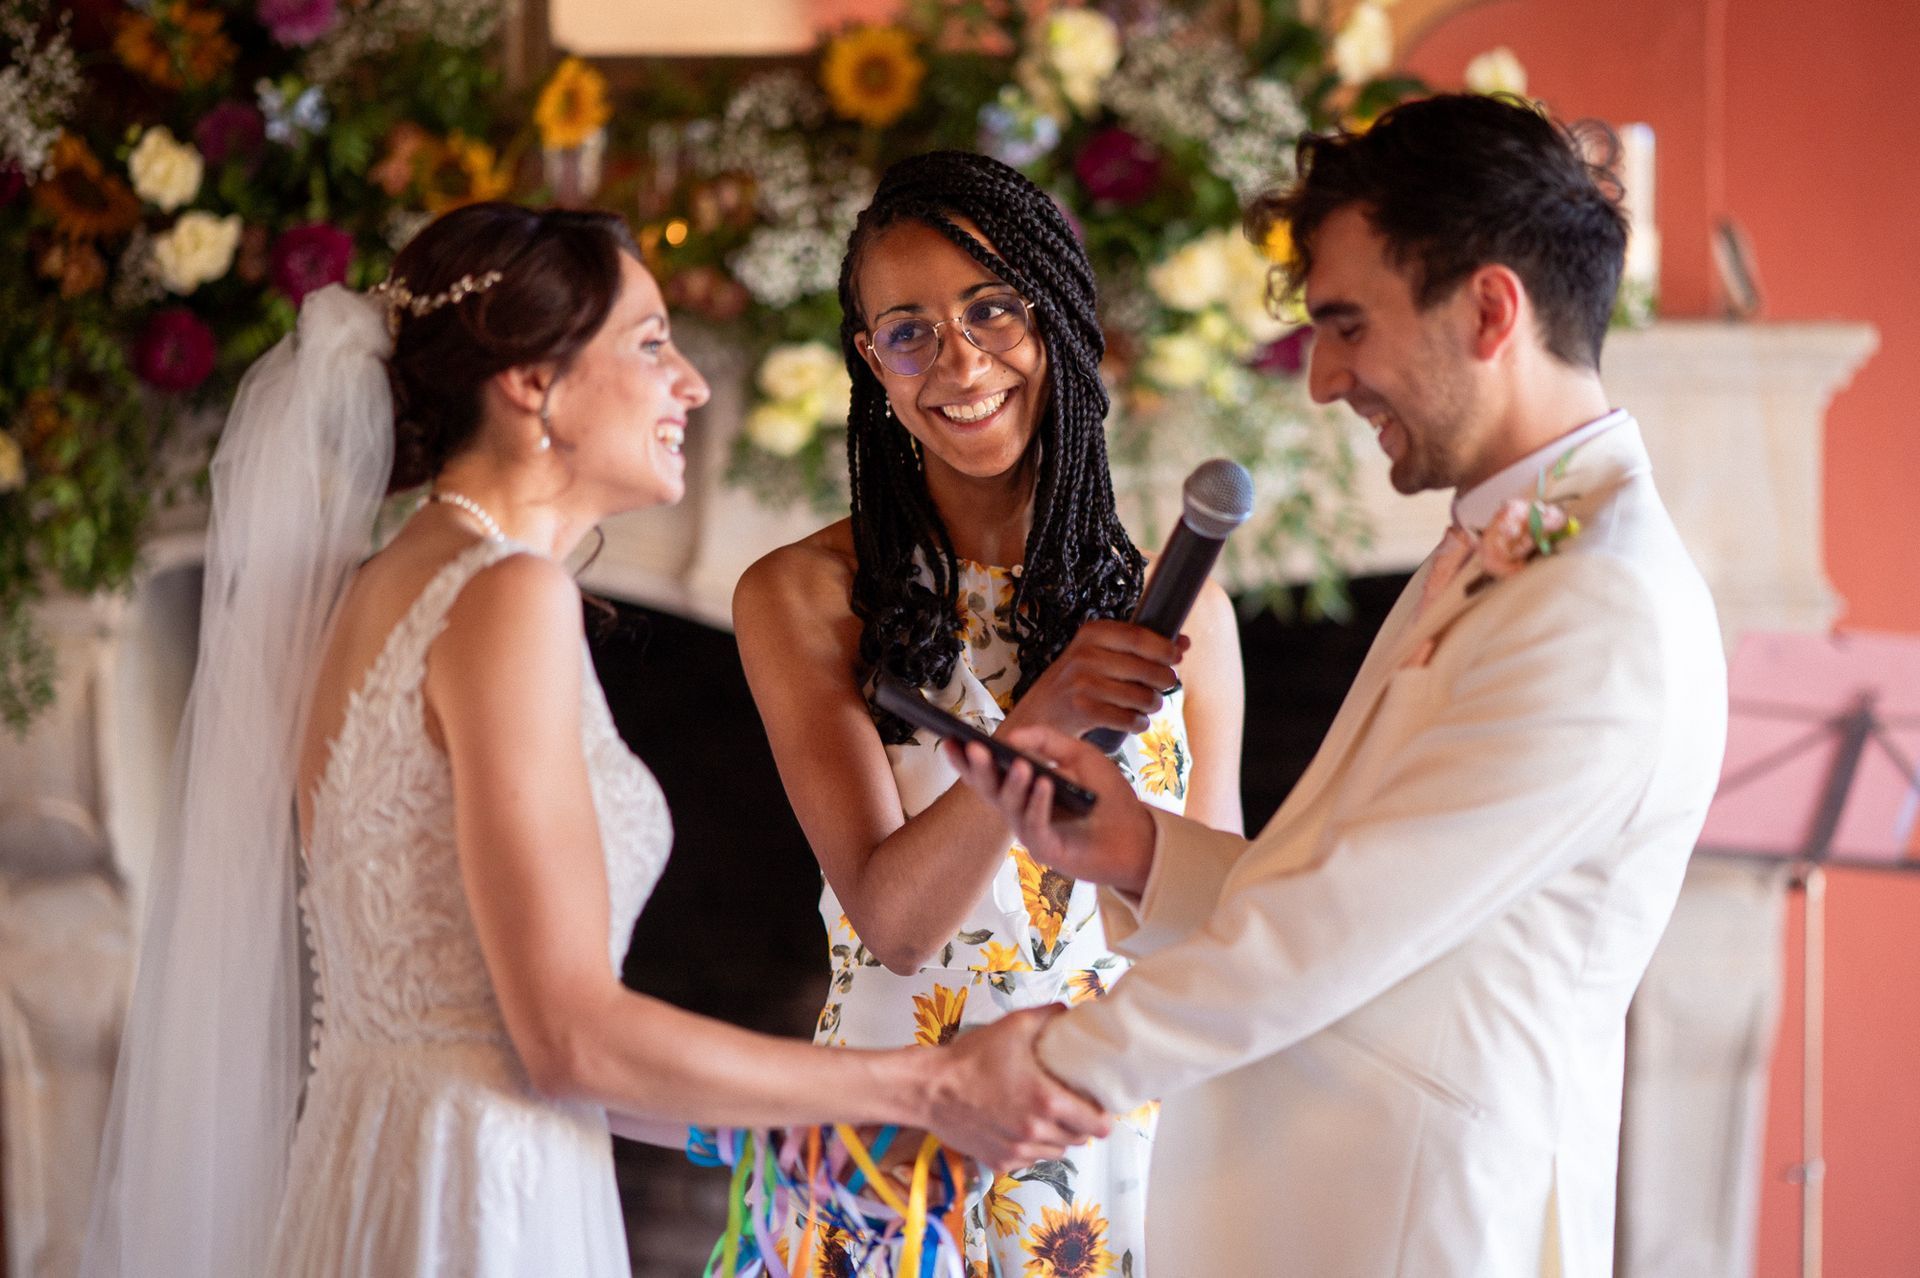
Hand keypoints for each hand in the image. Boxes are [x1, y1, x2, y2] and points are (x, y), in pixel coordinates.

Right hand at [921, 1006, 1110, 1172]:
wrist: (930, 1088)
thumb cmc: (970, 1058)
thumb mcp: (1013, 1026)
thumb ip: (1048, 1016)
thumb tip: (1070, 1011)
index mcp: (1048, 1101)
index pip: (1098, 1124)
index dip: (1102, 1114)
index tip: (1097, 1105)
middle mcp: (1037, 1132)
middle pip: (1079, 1139)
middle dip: (1079, 1123)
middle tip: (1069, 1105)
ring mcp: (1018, 1151)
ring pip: (1055, 1152)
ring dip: (1056, 1137)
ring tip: (1043, 1116)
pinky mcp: (1000, 1161)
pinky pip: (1029, 1160)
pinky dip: (1030, 1148)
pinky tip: (1019, 1128)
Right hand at [946, 724, 1156, 893]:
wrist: (1138, 837)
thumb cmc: (1107, 797)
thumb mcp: (1080, 756)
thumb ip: (1048, 741)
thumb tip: (1013, 735)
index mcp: (1023, 791)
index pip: (988, 774)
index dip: (966, 760)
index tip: (948, 739)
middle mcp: (1021, 812)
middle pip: (990, 791)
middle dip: (979, 769)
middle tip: (972, 748)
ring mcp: (1032, 833)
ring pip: (1011, 808)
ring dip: (1013, 784)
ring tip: (1018, 763)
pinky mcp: (1049, 851)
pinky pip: (1036, 826)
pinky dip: (1038, 803)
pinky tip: (1043, 783)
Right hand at [1000, 620, 1185, 739]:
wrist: (1039, 713)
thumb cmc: (1077, 680)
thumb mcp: (1102, 654)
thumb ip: (1141, 646)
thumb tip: (1184, 643)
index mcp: (1092, 633)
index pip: (1139, 636)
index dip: (1164, 648)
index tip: (1176, 657)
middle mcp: (1085, 655)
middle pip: (1146, 668)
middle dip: (1165, 680)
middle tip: (1165, 685)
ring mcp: (1083, 683)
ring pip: (1142, 696)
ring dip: (1153, 704)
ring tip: (1149, 704)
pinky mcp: (1083, 711)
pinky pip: (1129, 719)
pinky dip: (1138, 723)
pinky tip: (1136, 720)